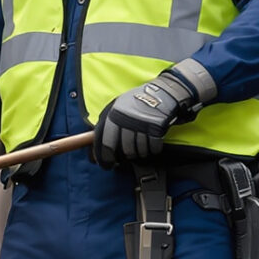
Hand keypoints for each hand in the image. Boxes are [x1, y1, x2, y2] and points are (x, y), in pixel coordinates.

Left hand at [91, 64, 205, 166]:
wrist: (163, 92)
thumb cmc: (137, 101)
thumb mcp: (118, 105)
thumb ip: (108, 122)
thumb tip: (96, 142)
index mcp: (114, 114)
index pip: (107, 142)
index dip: (106, 157)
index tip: (107, 165)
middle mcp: (127, 119)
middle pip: (126, 149)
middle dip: (128, 155)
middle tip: (130, 155)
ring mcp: (142, 123)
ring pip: (139, 149)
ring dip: (141, 153)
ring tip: (142, 150)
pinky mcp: (157, 127)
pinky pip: (153, 147)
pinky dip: (153, 150)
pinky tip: (153, 148)